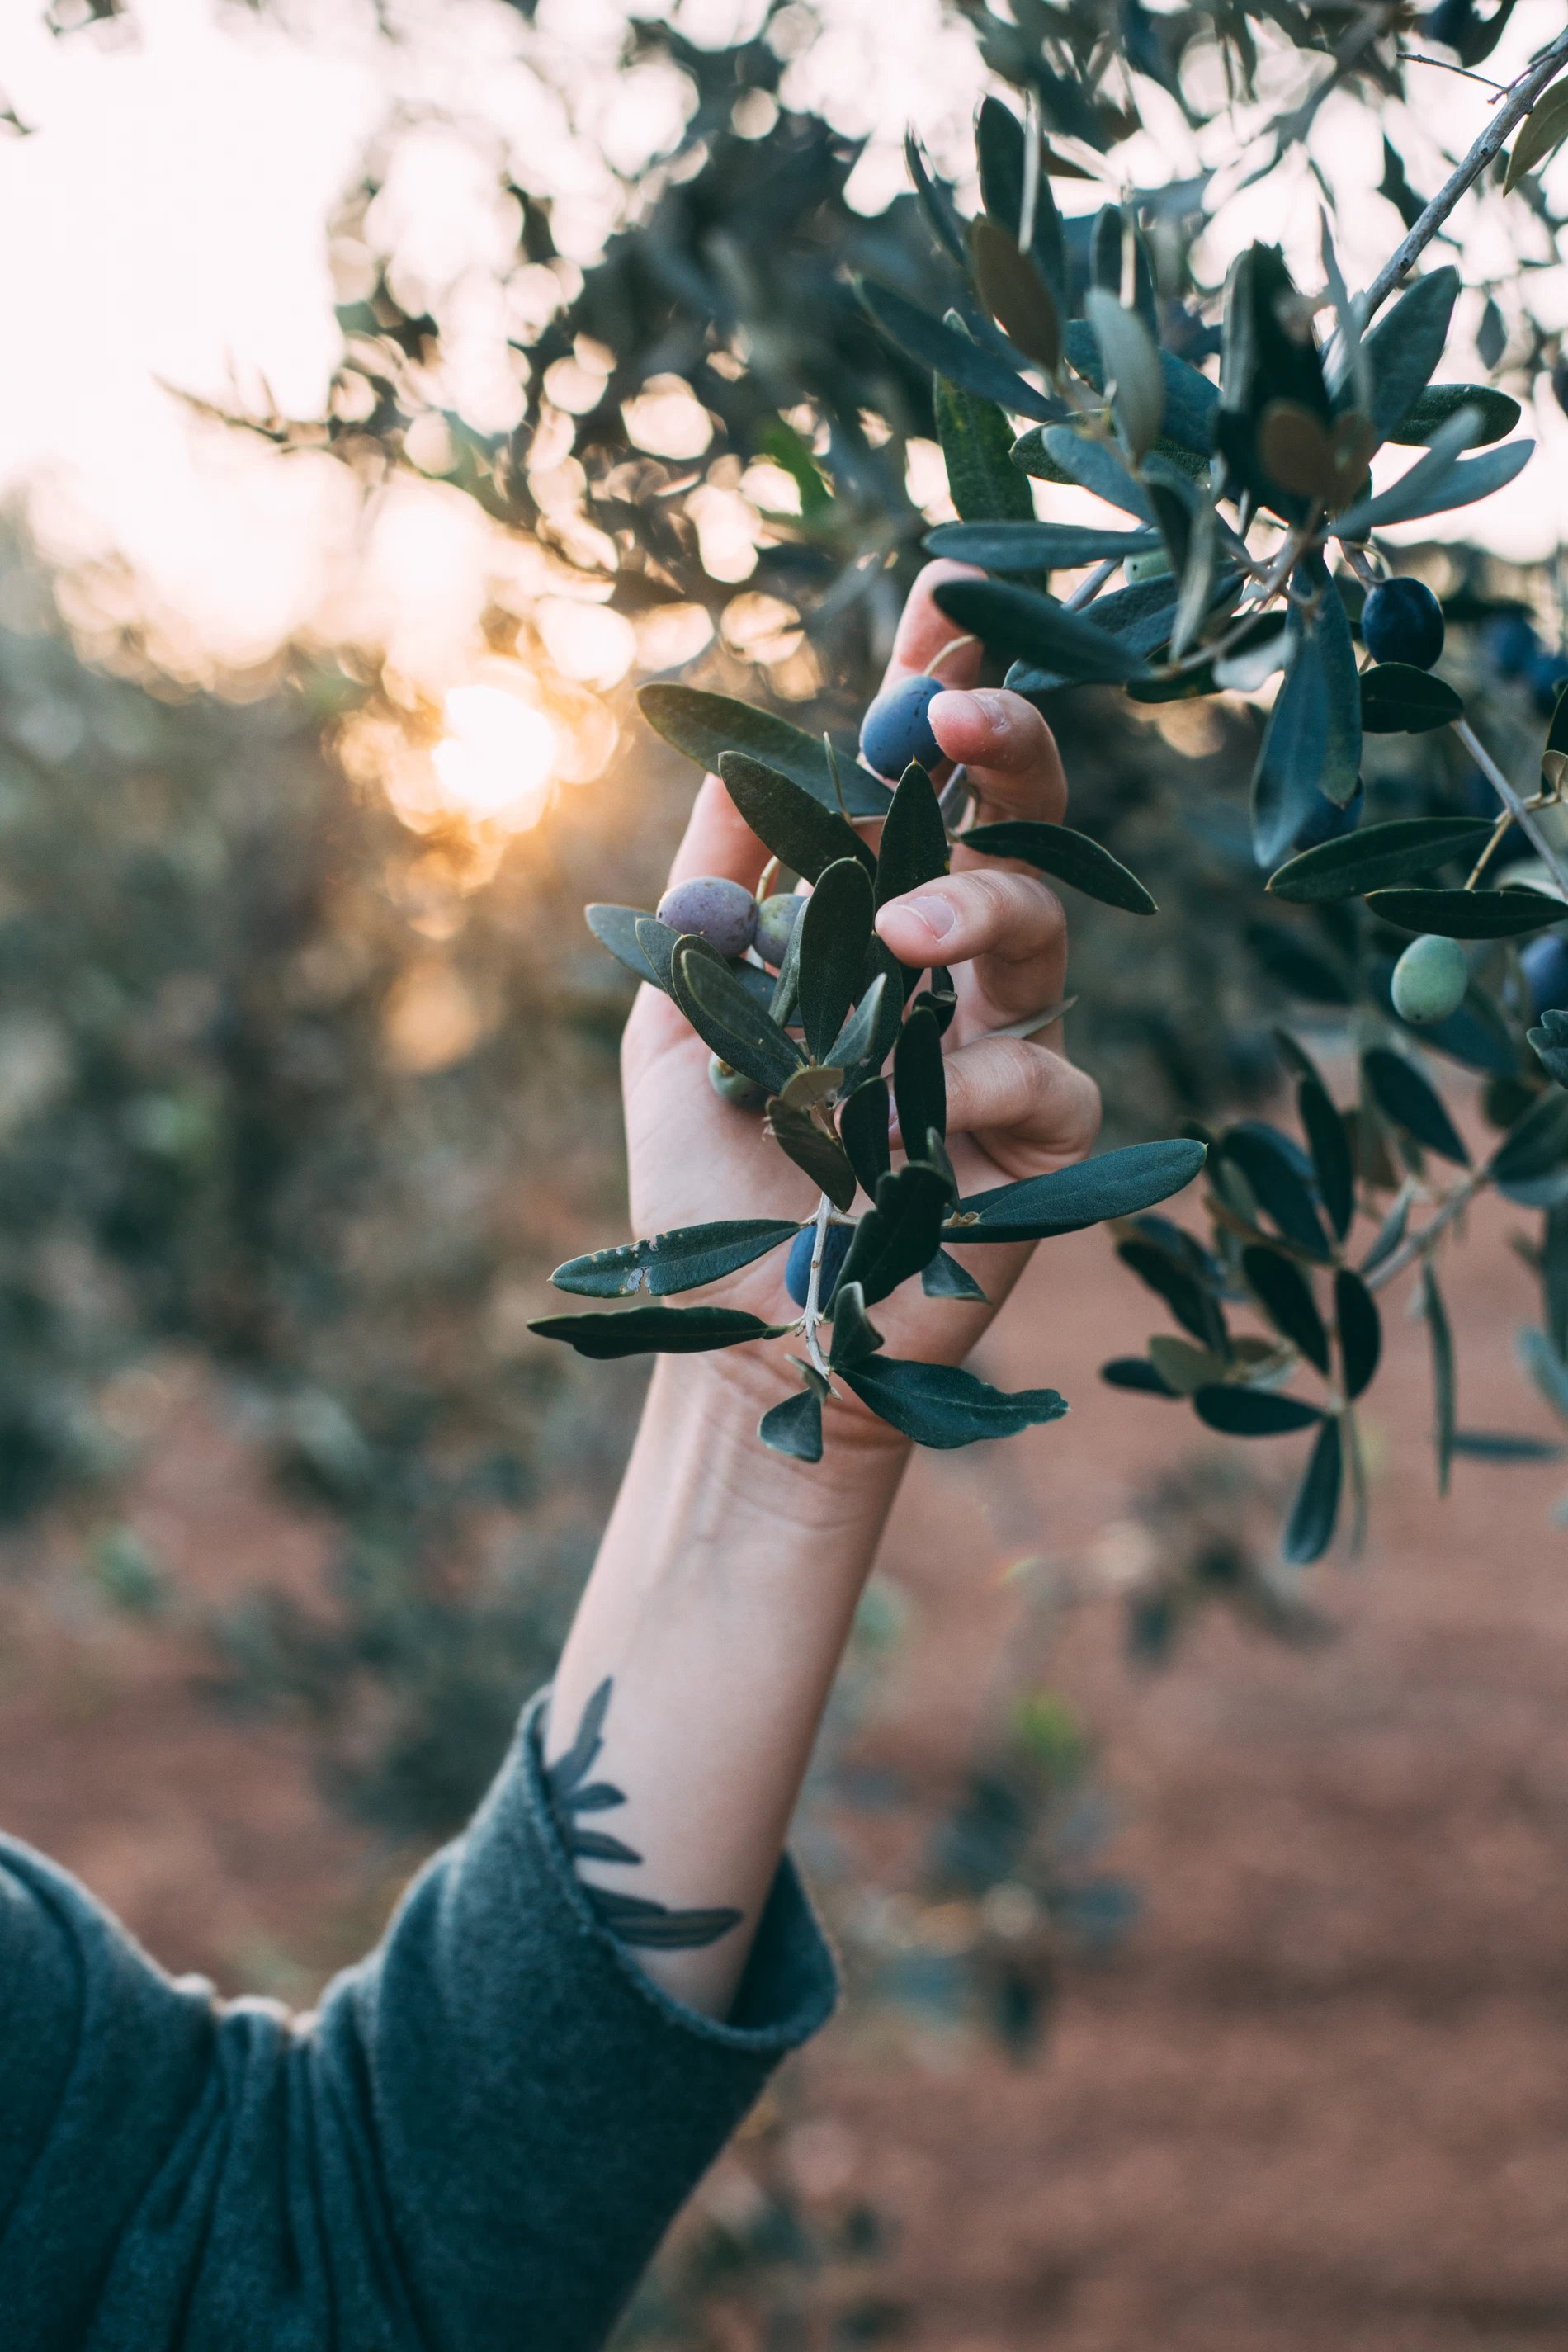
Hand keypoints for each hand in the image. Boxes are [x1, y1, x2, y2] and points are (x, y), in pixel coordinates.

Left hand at [620, 559, 1100, 1437]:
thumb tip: (725, 753)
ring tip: (900, 938)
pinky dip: (987, 1080)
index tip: (946, 595)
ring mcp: (1005, 1052)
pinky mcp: (1046, 1148)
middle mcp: (952, 974)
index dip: (934, 694)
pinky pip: (1051, 1076)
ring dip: (977, 907)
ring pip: (1043, 931)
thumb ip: (708, 898)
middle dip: (1002, 751)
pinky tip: (927, 1114)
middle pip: (1015, 829)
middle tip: (955, 712)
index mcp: (871, 929)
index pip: (916, 793)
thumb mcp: (676, 1017)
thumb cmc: (706, 1182)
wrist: (741, 1338)